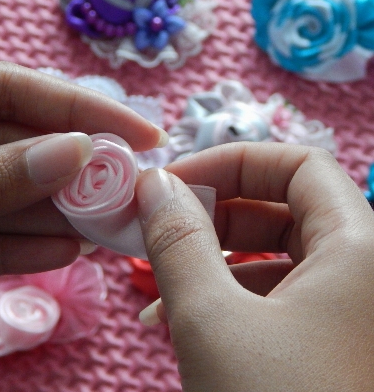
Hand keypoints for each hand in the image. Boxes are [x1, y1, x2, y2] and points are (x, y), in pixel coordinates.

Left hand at [0, 56, 165, 297]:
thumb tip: (71, 153)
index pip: (6, 91)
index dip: (77, 109)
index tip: (137, 132)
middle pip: (6, 146)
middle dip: (69, 171)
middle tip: (128, 192)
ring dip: (48, 215)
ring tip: (105, 228)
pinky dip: (8, 249)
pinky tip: (60, 252)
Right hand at [136, 143, 373, 390]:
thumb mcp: (211, 320)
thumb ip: (177, 241)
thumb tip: (154, 185)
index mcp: (363, 248)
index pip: (296, 164)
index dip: (230, 163)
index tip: (171, 186)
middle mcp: (370, 272)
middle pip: (286, 209)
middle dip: (213, 216)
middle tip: (156, 233)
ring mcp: (355, 312)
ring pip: (278, 258)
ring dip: (213, 263)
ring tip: (158, 291)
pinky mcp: (337, 345)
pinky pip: (282, 300)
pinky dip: (232, 299)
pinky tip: (184, 322)